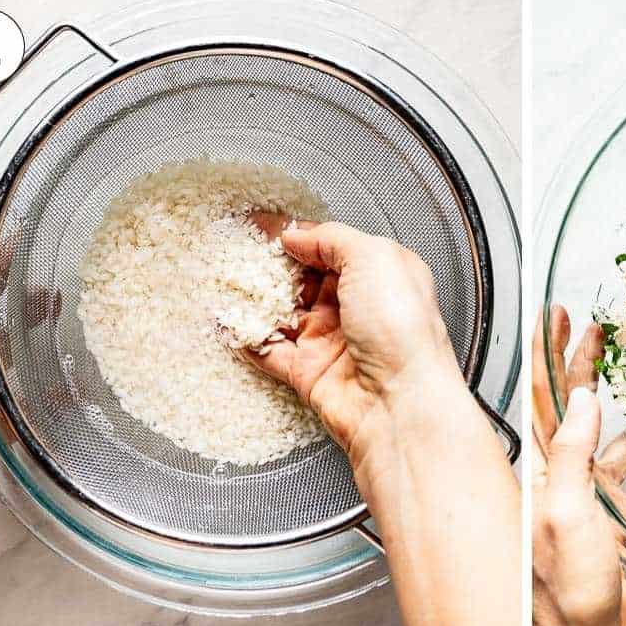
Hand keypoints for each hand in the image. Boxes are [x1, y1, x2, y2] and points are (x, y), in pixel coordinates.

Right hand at [244, 221, 461, 465]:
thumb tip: (299, 235)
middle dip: (269, 264)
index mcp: (380, 275)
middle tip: (236, 248)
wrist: (400, 402)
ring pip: (283, 313)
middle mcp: (357, 307)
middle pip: (303, 278)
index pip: (330, 246)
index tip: (261, 223)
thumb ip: (333, 238)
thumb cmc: (402, 329)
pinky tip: (226, 321)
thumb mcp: (374, 258)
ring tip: (223, 279)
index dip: (296, 233)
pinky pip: (270, 351)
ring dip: (254, 298)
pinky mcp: (310, 372)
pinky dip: (246, 337)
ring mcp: (331, 340)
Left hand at [532, 306, 625, 625]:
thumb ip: (574, 456)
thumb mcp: (565, 514)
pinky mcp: (607, 537)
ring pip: (610, 453)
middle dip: (587, 370)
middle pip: (575, 413)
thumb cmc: (559, 597)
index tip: (555, 313)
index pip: (542, 396)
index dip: (549, 352)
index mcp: (540, 471)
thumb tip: (584, 401)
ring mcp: (583, 510)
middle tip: (602, 332)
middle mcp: (557, 484)